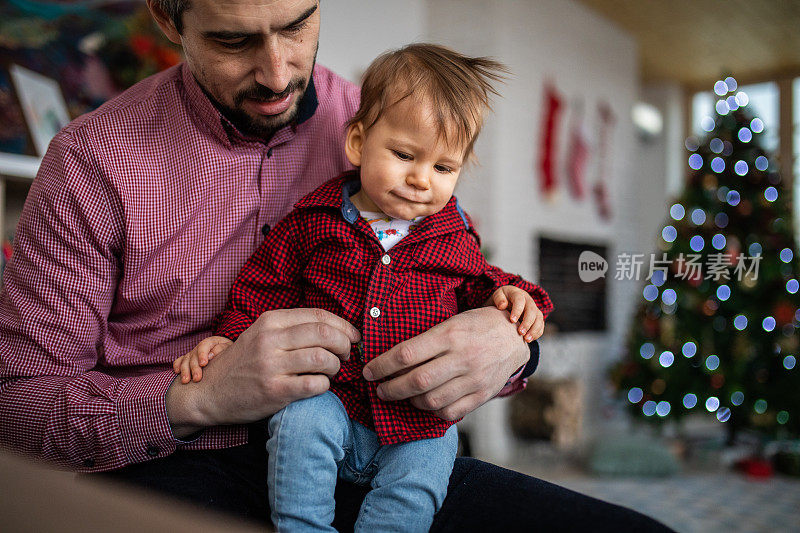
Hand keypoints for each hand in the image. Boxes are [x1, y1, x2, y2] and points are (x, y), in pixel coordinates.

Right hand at [165, 308, 359, 437]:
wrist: (209, 392)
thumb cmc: (243, 363)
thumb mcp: (262, 334)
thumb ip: (292, 328)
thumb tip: (336, 328)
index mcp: (270, 320)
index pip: (319, 316)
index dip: (344, 326)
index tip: (353, 336)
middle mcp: (270, 339)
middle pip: (325, 334)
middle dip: (345, 345)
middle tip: (346, 355)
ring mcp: (272, 365)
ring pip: (324, 359)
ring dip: (336, 366)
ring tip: (331, 370)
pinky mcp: (274, 391)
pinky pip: (315, 384)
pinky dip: (325, 385)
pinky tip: (319, 385)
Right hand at [173, 336, 231, 383]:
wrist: (224, 349)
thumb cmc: (227, 349)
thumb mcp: (228, 347)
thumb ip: (220, 349)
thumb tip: (210, 355)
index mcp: (210, 342)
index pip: (204, 346)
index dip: (202, 355)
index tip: (203, 364)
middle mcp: (199, 347)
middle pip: (194, 356)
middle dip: (194, 368)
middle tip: (197, 378)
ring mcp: (192, 353)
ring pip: (185, 360)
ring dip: (184, 370)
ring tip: (185, 381)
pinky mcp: (188, 359)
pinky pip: (179, 360)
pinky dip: (177, 365)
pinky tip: (177, 372)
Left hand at [362, 307, 528, 420]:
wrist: (515, 335)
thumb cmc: (476, 325)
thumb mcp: (451, 321)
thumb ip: (426, 340)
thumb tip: (392, 358)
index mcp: (450, 334)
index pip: (407, 354)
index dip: (382, 365)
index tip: (369, 371)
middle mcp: (463, 357)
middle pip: (417, 381)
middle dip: (390, 389)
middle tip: (379, 389)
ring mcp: (475, 378)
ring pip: (431, 400)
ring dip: (410, 401)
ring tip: (403, 395)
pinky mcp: (483, 395)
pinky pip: (450, 412)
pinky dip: (432, 411)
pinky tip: (426, 402)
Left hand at [487, 286, 544, 341]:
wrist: (508, 300)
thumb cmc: (502, 299)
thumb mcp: (498, 295)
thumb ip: (498, 299)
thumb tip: (502, 305)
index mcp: (518, 294)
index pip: (520, 300)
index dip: (517, 310)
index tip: (512, 320)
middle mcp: (528, 301)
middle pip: (532, 311)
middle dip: (527, 322)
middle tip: (520, 332)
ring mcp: (534, 309)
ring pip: (539, 318)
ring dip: (534, 330)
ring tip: (526, 339)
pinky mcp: (537, 317)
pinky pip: (541, 325)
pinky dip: (537, 333)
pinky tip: (530, 339)